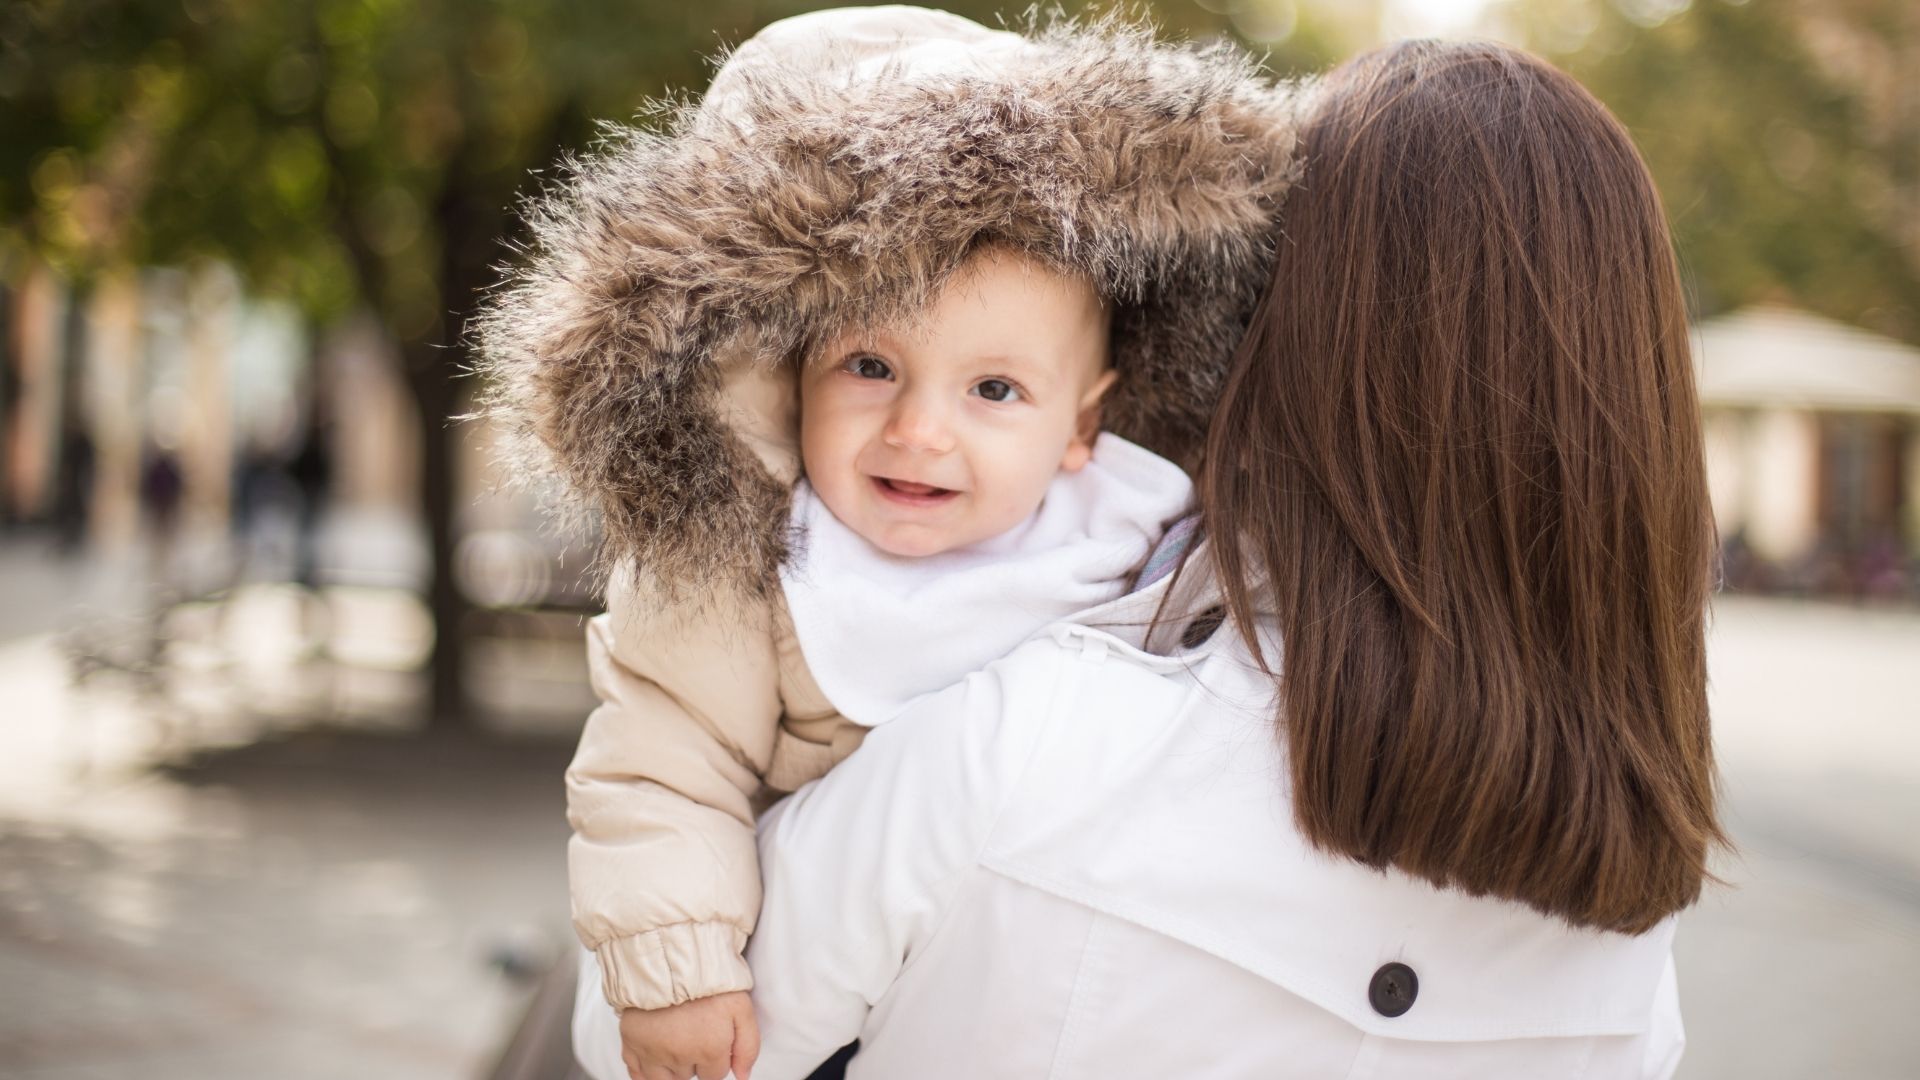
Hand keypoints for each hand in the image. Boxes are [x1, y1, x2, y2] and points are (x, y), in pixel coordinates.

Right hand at [619, 992, 759, 1079]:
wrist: (670, 955)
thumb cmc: (707, 978)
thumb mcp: (741, 1007)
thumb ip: (748, 1046)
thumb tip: (743, 1075)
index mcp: (709, 1050)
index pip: (715, 1076)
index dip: (716, 1058)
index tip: (713, 1039)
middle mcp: (679, 1057)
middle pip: (689, 1077)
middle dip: (694, 1061)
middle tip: (694, 1034)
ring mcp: (652, 1053)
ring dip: (672, 1067)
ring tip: (677, 1043)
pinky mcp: (630, 1043)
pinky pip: (635, 1074)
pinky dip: (645, 1070)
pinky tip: (654, 1056)